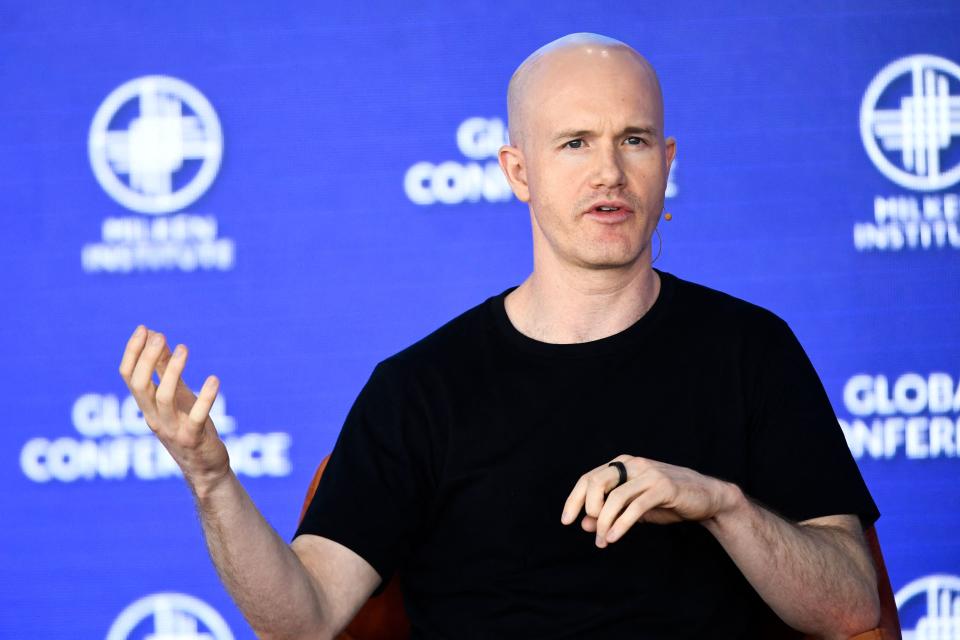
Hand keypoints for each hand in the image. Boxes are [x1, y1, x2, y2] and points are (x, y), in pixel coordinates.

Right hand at [119, 325, 228, 492]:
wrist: (205, 468)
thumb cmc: (189, 427)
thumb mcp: (176, 396)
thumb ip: (166, 370)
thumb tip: (157, 337)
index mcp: (147, 406)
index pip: (128, 377)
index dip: (133, 352)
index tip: (143, 328)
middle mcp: (154, 417)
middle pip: (140, 385)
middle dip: (147, 358)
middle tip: (160, 336)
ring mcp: (172, 429)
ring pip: (163, 398)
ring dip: (173, 371)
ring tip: (184, 349)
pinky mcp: (193, 438)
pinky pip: (197, 417)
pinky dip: (206, 397)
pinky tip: (214, 379)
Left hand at [560, 455, 736, 547]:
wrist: (706, 498)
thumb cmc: (667, 501)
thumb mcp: (634, 507)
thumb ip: (610, 512)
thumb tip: (584, 525)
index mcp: (623, 464)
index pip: (588, 478)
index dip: (574, 499)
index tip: (566, 520)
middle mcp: (633, 464)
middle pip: (596, 481)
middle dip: (585, 507)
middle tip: (587, 529)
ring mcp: (648, 474)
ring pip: (615, 496)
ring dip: (604, 522)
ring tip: (602, 541)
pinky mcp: (663, 487)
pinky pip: (635, 506)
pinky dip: (621, 523)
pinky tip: (613, 537)